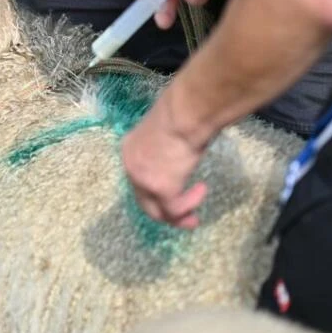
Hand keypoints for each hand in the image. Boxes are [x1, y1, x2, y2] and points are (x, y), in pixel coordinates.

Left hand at [121, 93, 207, 228]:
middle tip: (186, 217)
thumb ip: (164, 147)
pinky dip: (189, 205)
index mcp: (130, 149)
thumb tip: (176, 153)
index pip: (138, 179)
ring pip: (158, 211)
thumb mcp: (164, 131)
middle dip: (165, 212)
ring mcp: (143, 181)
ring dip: (178, 216)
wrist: (185, 114)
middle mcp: (131, 167)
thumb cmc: (180, 114)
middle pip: (144, 200)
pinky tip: (201, 190)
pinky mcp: (161, 189)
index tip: (176, 192)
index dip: (155, 190)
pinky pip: (174, 209)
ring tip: (194, 217)